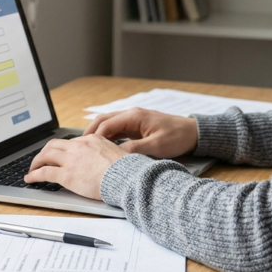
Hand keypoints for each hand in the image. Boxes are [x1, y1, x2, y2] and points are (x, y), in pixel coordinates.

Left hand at [24, 134, 128, 199]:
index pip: (71, 142)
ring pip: (46, 155)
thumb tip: (105, 161)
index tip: (59, 155)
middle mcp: (79, 146)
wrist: (126, 177)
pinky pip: (44, 172)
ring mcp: (71, 159)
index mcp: (92, 139)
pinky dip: (34, 175)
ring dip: (36, 162)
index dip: (62, 149)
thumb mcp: (117, 153)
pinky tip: (29, 178)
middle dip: (45, 152)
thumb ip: (106, 153)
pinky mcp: (66, 175)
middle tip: (41, 159)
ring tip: (32, 169)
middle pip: (54, 144)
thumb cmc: (126, 170)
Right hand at [83, 108, 197, 159]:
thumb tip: (116, 155)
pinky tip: (103, 148)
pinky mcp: (137, 127)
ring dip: (97, 135)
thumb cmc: (177, 137)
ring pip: (109, 125)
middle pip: (103, 121)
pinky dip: (107, 137)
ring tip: (87, 148)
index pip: (106, 124)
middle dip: (89, 133)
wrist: (192, 133)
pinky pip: (117, 130)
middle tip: (78, 146)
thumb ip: (135, 149)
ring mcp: (133, 120)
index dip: (94, 137)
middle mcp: (131, 115)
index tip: (85, 149)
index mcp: (134, 116)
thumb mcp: (156, 146)